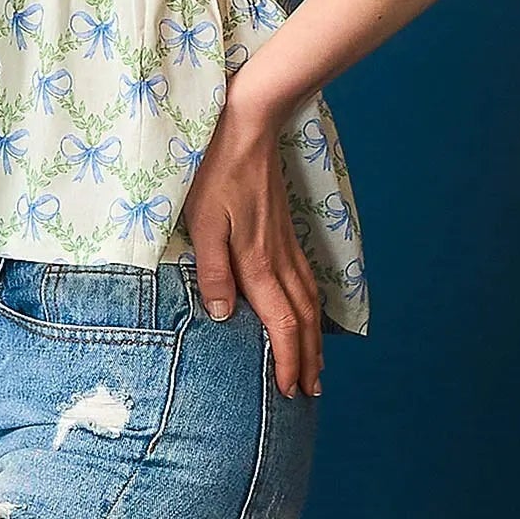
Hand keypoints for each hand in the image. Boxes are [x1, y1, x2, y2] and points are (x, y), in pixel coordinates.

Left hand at [182, 79, 323, 398]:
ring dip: (315, 337)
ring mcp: (286, 243)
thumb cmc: (215, 172)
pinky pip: (306, 279)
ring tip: (317, 364)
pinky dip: (313, 307)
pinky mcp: (284, 230)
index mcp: (258, 262)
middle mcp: (278, 259)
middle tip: (312, 392)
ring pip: (309, 301)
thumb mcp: (201, 222)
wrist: (249, 126)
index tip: (292, 390)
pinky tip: (309, 311)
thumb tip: (226, 317)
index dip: (287, 360)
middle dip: (308, 359)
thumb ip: (212, 271)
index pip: (281, 323)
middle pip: (302, 319)